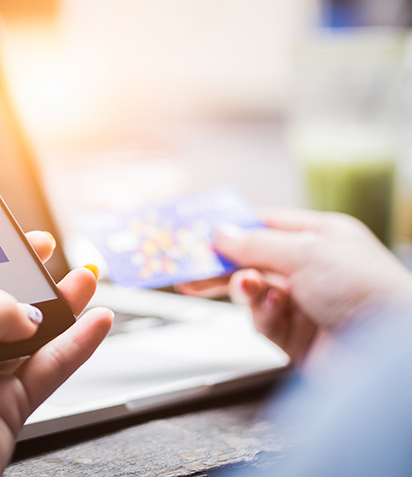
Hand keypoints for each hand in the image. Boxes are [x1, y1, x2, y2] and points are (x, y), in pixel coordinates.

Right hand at [212, 209, 411, 362]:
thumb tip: (221, 234)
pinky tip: (274, 310)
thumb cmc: (367, 291)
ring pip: (252, 293)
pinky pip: (262, 322)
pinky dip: (262, 315)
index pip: (265, 227)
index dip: (233, 230)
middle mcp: (311, 270)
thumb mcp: (305, 251)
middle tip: (188, 271)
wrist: (391, 352)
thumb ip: (256, 243)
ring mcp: (303, 305)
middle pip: (251, 262)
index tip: (200, 234)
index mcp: (321, 239)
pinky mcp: (295, 338)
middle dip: (221, 266)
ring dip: (245, 289)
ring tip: (246, 287)